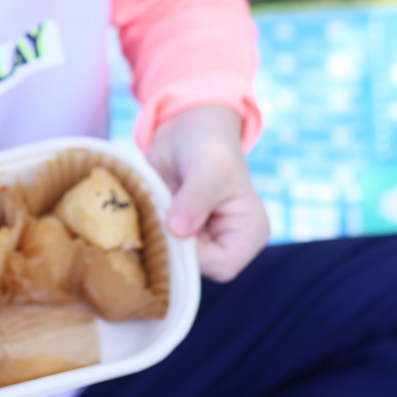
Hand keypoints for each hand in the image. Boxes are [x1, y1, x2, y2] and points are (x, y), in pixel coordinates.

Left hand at [147, 104, 269, 281]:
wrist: (185, 129)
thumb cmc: (208, 144)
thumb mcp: (207, 168)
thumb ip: (195, 199)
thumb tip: (178, 231)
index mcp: (249, 233)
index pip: (222, 266)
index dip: (194, 253)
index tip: (174, 223)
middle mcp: (228, 243)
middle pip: (195, 267)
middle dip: (173, 244)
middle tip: (159, 211)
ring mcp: (202, 241)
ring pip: (173, 259)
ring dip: (157, 236)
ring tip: (156, 205)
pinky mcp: (178, 234)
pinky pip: (159, 246)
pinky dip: (148, 230)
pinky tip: (147, 209)